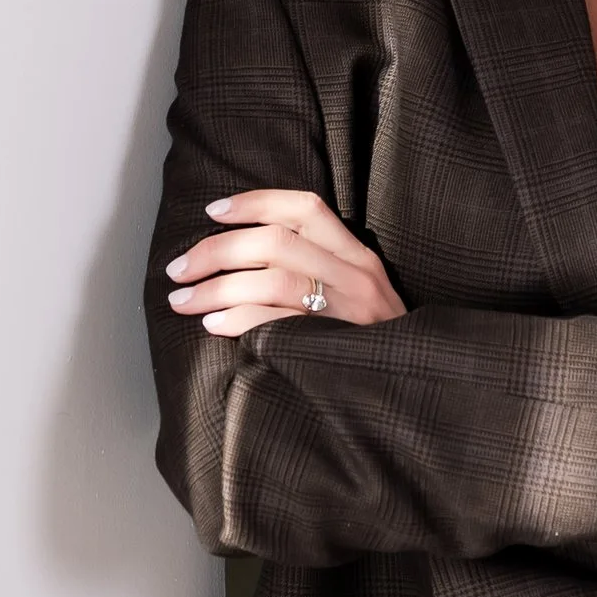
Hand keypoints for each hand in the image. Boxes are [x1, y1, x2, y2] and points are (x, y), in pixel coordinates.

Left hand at [165, 188, 406, 335]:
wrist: (416, 393)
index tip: (212, 211)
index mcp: (357, 255)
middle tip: (179, 268)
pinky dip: (237, 319)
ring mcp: (349, 311)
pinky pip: (277, 323)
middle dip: (217, 251)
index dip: (255, 202)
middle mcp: (356, 275)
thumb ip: (317, 270)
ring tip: (183, 301)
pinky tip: (212, 324)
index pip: (305, 208)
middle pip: (276, 242)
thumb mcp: (357, 294)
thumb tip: (242, 258)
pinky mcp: (335, 345)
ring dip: (216, 288)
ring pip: (273, 279)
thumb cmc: (370, 342)